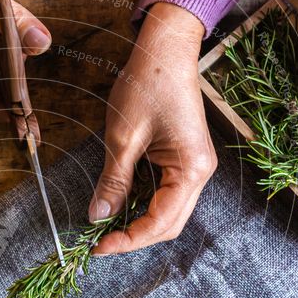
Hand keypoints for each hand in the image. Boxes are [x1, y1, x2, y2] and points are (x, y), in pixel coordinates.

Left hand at [89, 2, 216, 254]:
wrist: (165, 50)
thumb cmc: (148, 85)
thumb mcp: (123, 138)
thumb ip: (113, 182)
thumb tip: (98, 218)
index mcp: (191, 169)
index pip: (160, 223)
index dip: (129, 240)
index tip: (98, 248)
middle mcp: (200, 173)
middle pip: (168, 224)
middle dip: (134, 237)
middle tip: (100, 243)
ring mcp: (193, 167)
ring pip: (167, 213)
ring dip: (138, 224)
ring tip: (105, 229)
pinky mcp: (183, 161)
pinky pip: (164, 194)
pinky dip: (142, 206)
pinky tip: (119, 207)